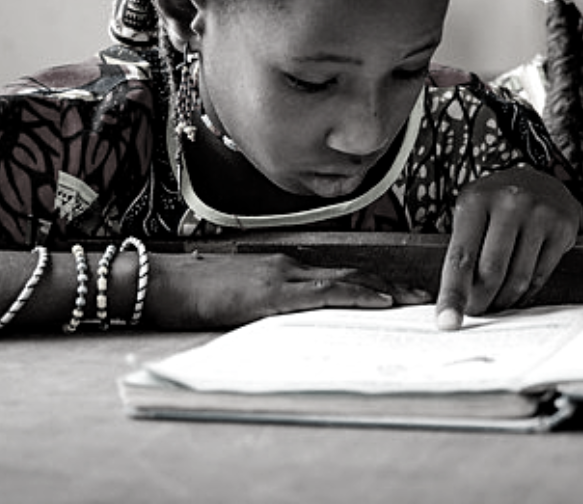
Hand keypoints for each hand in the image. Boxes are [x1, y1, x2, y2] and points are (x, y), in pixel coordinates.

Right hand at [142, 251, 428, 330]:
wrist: (160, 281)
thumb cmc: (191, 291)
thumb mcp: (237, 296)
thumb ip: (265, 300)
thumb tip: (286, 316)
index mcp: (282, 268)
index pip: (337, 275)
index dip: (371, 283)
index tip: (399, 293)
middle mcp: (289, 266)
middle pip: (352, 274)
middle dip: (390, 286)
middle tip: (422, 296)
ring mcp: (283, 276)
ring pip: (346, 280)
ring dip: (384, 290)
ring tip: (415, 300)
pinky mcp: (272, 292)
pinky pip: (325, 294)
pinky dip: (357, 296)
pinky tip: (381, 301)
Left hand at [434, 167, 582, 329]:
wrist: (541, 181)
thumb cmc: (497, 205)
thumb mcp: (472, 214)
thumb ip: (463, 252)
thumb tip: (455, 303)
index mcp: (476, 200)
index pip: (461, 257)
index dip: (453, 294)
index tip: (447, 321)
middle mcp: (510, 203)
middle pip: (491, 272)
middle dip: (480, 302)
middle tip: (475, 311)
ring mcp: (540, 214)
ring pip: (518, 278)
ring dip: (504, 300)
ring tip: (496, 303)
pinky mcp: (562, 227)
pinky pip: (540, 275)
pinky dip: (526, 293)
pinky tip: (517, 293)